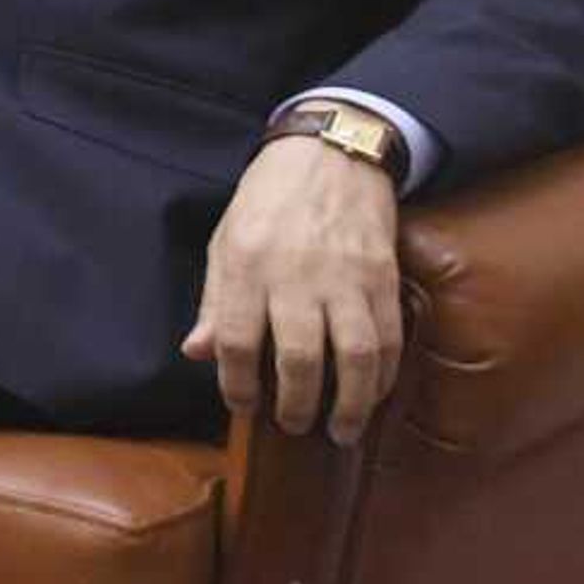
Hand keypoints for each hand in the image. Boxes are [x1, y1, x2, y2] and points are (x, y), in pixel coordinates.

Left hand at [183, 132, 405, 442]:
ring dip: (350, 403)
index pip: (236, 341)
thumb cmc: (267, 201)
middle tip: (293, 427)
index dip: (236, 384)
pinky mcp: (383, 277)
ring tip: (340, 429)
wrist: (329, 154)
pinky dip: (383, 375)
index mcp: (246, 265)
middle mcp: (296, 274)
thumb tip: (195, 353)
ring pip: (353, 356)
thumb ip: (213, 301)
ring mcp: (345, 277)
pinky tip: (373, 394)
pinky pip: (388, 338)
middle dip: (296, 405)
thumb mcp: (224, 241)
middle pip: (299, 358)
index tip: (242, 405)